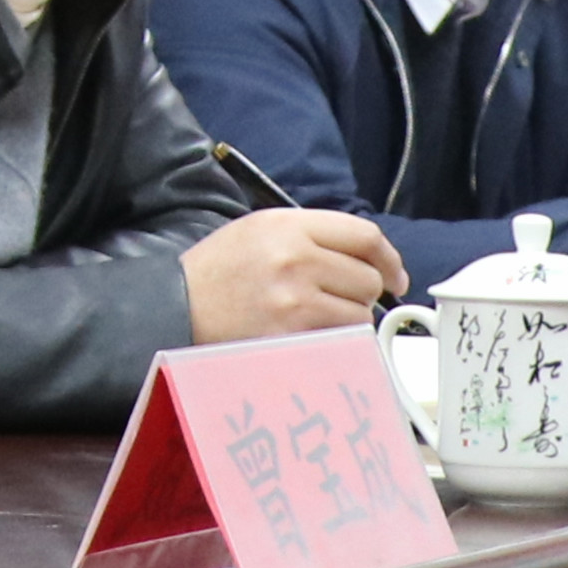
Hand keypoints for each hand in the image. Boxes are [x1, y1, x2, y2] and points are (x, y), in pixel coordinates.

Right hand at [183, 209, 403, 343]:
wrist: (173, 305)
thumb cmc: (218, 270)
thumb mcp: (260, 229)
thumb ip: (313, 235)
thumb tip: (371, 260)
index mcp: (288, 226)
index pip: (365, 237)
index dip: (389, 259)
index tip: (394, 276)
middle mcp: (295, 260)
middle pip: (368, 279)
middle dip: (362, 293)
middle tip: (338, 299)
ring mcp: (292, 301)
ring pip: (359, 314)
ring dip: (347, 320)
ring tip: (315, 318)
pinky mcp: (288, 337)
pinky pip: (338, 342)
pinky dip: (333, 342)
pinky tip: (307, 334)